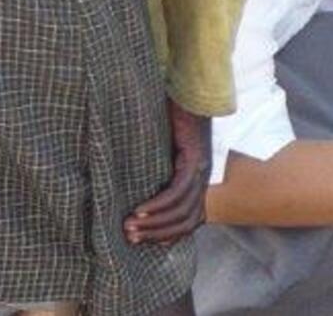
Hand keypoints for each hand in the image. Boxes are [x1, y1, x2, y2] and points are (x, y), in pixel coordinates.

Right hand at [124, 98, 211, 244]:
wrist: (185, 90)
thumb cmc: (169, 119)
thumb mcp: (162, 152)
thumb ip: (155, 171)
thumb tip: (130, 192)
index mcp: (197, 179)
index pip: (191, 218)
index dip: (170, 235)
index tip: (145, 242)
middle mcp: (202, 176)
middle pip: (188, 220)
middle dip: (158, 234)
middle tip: (130, 239)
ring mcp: (200, 167)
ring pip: (182, 209)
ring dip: (156, 223)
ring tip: (130, 229)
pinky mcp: (194, 156)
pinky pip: (178, 189)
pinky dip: (159, 204)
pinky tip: (140, 211)